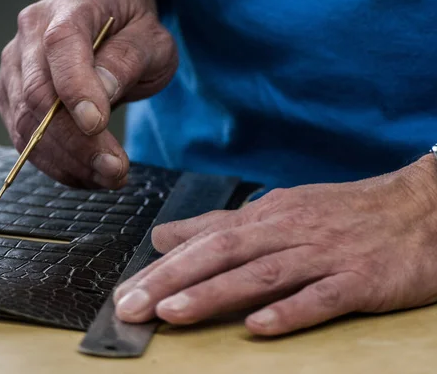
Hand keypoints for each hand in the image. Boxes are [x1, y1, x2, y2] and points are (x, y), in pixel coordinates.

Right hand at [0, 0, 177, 188]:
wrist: (104, 27)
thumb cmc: (129, 31)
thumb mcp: (151, 39)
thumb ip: (128, 59)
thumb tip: (101, 92)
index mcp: (71, 8)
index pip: (61, 46)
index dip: (75, 89)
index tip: (97, 125)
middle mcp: (32, 35)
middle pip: (38, 94)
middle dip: (76, 142)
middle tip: (114, 169)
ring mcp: (16, 68)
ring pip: (26, 124)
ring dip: (66, 161)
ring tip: (107, 176)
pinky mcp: (12, 98)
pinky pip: (24, 139)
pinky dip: (55, 164)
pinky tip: (86, 174)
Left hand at [113, 155, 436, 335]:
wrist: (418, 209)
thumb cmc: (342, 214)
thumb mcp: (279, 211)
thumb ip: (221, 227)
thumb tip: (166, 236)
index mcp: (268, 216)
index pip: (205, 241)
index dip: (162, 267)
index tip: (127, 290)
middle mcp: (290, 231)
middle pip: (221, 254)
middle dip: (171, 280)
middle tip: (132, 306)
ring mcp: (324, 255)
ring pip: (261, 274)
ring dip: (214, 294)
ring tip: (173, 313)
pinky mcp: (360, 280)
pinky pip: (322, 297)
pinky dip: (290, 310)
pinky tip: (260, 326)